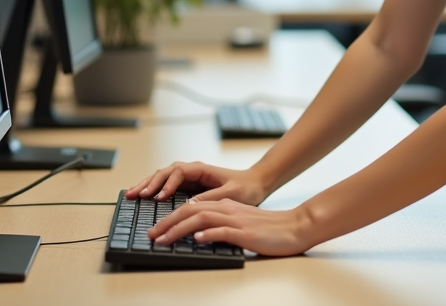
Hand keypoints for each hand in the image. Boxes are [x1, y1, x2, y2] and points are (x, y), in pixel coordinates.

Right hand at [126, 162, 268, 205]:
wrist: (255, 184)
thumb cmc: (245, 188)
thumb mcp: (230, 194)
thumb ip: (210, 197)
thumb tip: (189, 204)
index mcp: (202, 169)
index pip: (178, 172)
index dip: (167, 184)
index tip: (159, 198)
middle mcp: (193, 171)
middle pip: (165, 172)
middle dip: (148, 183)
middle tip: (133, 194)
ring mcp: (189, 177)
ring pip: (163, 177)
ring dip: (147, 184)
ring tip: (131, 193)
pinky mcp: (189, 186)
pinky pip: (167, 185)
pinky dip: (154, 189)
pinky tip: (144, 195)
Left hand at [149, 198, 314, 256]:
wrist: (294, 227)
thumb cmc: (268, 229)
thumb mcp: (240, 223)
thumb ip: (220, 225)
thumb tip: (198, 234)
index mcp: (225, 206)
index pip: (191, 208)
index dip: (170, 218)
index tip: (156, 229)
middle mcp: (227, 209)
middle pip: (190, 211)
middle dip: (167, 223)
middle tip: (151, 235)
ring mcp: (235, 220)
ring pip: (200, 219)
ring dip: (179, 229)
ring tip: (163, 239)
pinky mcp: (245, 232)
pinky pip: (223, 231)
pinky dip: (208, 234)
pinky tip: (197, 239)